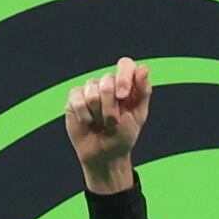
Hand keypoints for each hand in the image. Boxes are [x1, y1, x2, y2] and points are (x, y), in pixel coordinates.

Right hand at [64, 54, 149, 192]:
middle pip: (107, 81)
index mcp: (127, 85)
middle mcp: (108, 83)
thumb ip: (142, 91)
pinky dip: (84, 114)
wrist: (105, 154)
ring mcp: (90, 89)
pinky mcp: (74, 98)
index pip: (125, 64)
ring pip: (92, 90)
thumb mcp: (138, 115)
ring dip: (98, 113)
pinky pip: (77, 98)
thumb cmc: (124, 134)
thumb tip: (143, 67)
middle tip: (113, 122)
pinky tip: (88, 122)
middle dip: (111, 106)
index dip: (123, 78)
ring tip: (101, 124)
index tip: (123, 97)